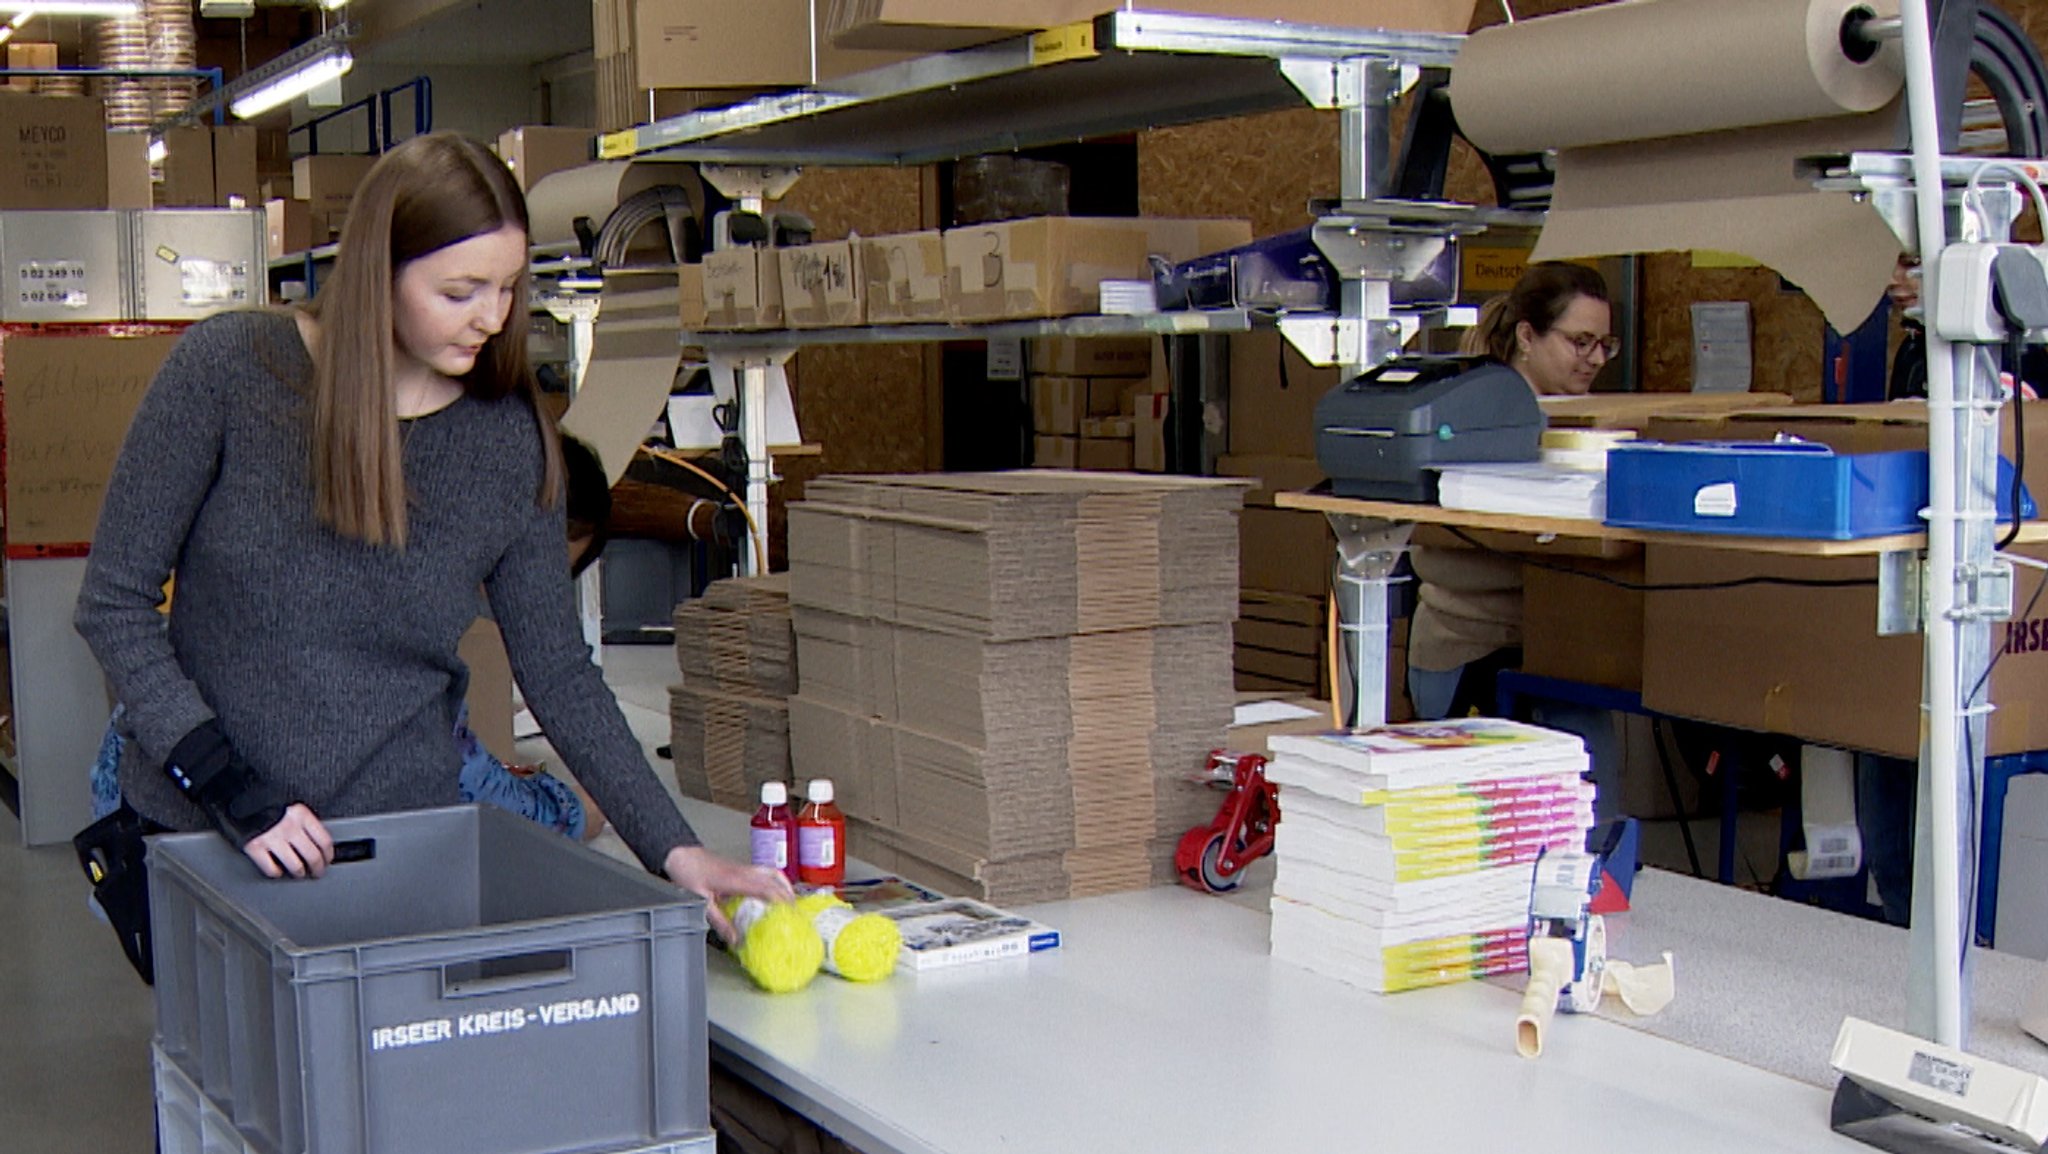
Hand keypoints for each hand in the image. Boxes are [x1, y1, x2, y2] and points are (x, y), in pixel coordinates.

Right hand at [243, 803, 334, 878]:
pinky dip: (276, 872)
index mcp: (301, 815)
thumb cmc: (268, 805)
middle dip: (317, 869)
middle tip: (317, 872)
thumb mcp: (292, 808)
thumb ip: (305, 823)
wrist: (240, 800)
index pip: (324, 841)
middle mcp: (289, 827)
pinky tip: (277, 869)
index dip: (328, 855)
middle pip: (312, 856)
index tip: (327, 861)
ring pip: (295, 866)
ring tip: (299, 873)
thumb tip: (320, 844)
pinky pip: (272, 869)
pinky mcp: (255, 847)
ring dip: (299, 873)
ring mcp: (272, 838)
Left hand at [663, 845, 794, 942]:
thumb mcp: (701, 902)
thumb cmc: (689, 874)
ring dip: (784, 886)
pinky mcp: (741, 868)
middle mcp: (744, 871)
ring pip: (772, 872)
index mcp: (736, 879)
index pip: (766, 888)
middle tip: (796, 911)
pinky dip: (775, 882)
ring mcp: (743, 868)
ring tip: (791, 901)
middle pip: (775, 878)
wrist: (680, 854)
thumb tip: (735, 939)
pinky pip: (764, 873)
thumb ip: (719, 921)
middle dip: (789, 894)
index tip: (791, 912)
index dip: (781, 899)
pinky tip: (773, 892)